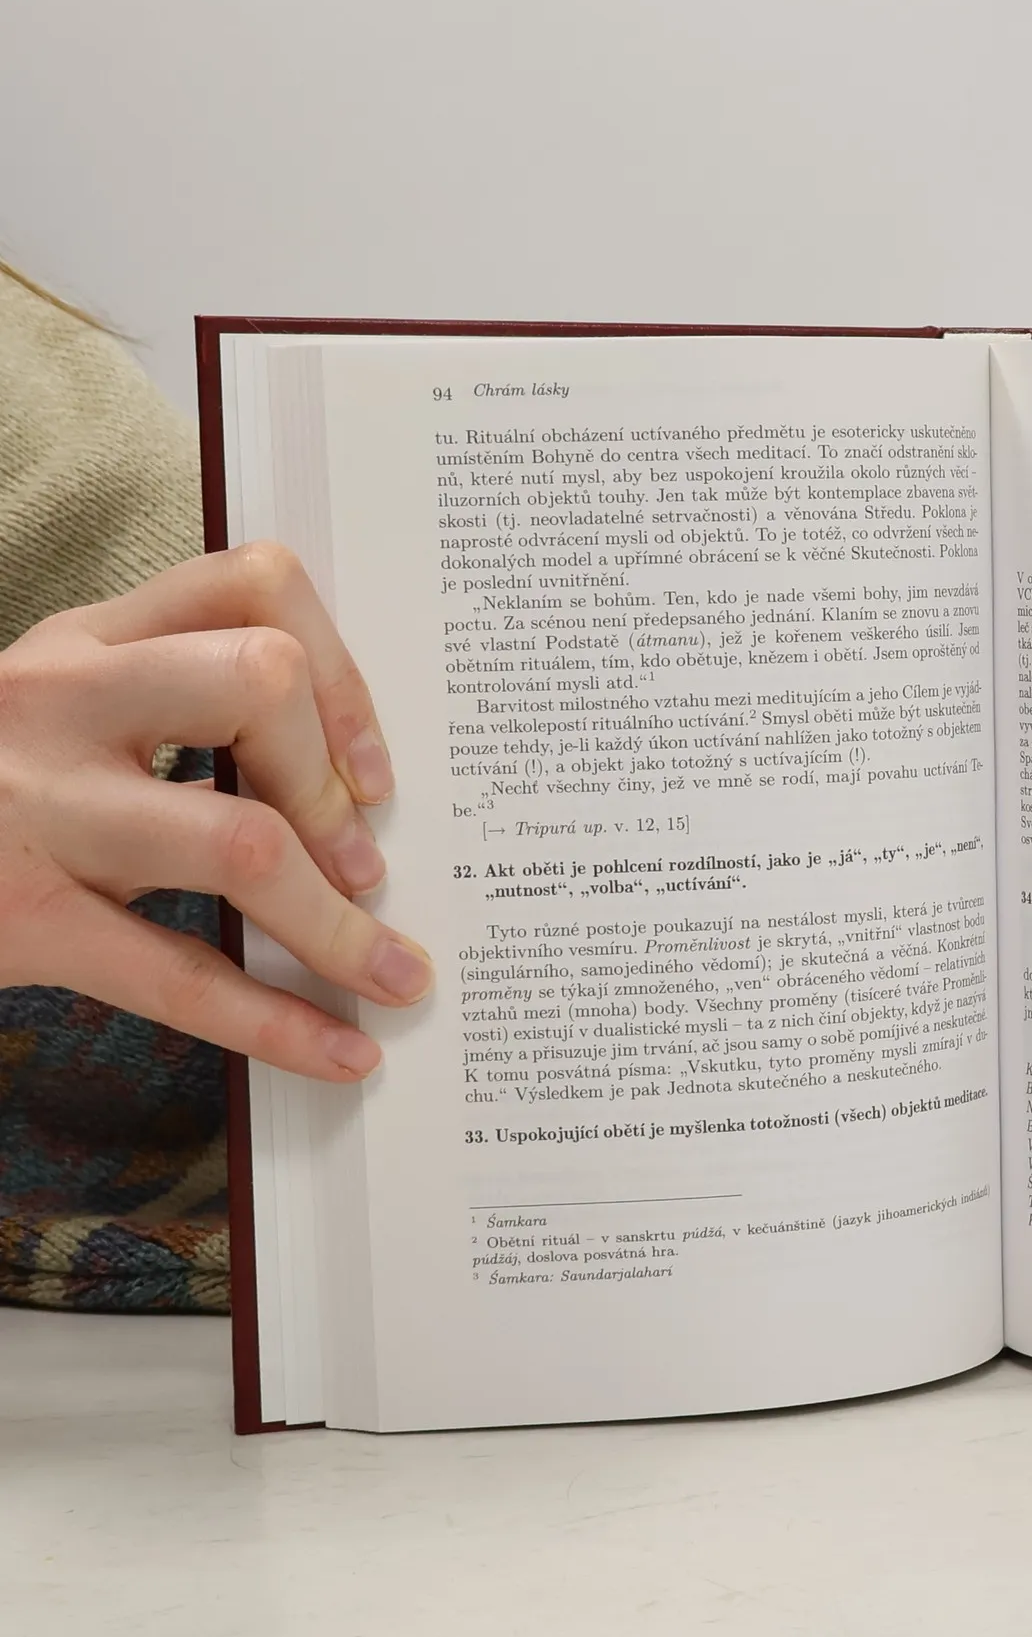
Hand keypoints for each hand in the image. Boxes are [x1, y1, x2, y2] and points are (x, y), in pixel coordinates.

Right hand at [0, 543, 429, 1079]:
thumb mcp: (66, 714)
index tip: (370, 768)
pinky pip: (181, 976)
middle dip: (333, 781)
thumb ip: (179, 715)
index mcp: (88, 641)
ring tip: (391, 972)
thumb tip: (352, 798)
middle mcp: (62, 700)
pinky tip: (342, 1051)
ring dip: (338, 922)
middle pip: (259, 679)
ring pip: (239, 840)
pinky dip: (281, 1023)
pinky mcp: (24, 919)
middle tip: (363, 861)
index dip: (342, 671)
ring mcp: (39, 809)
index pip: (250, 585)